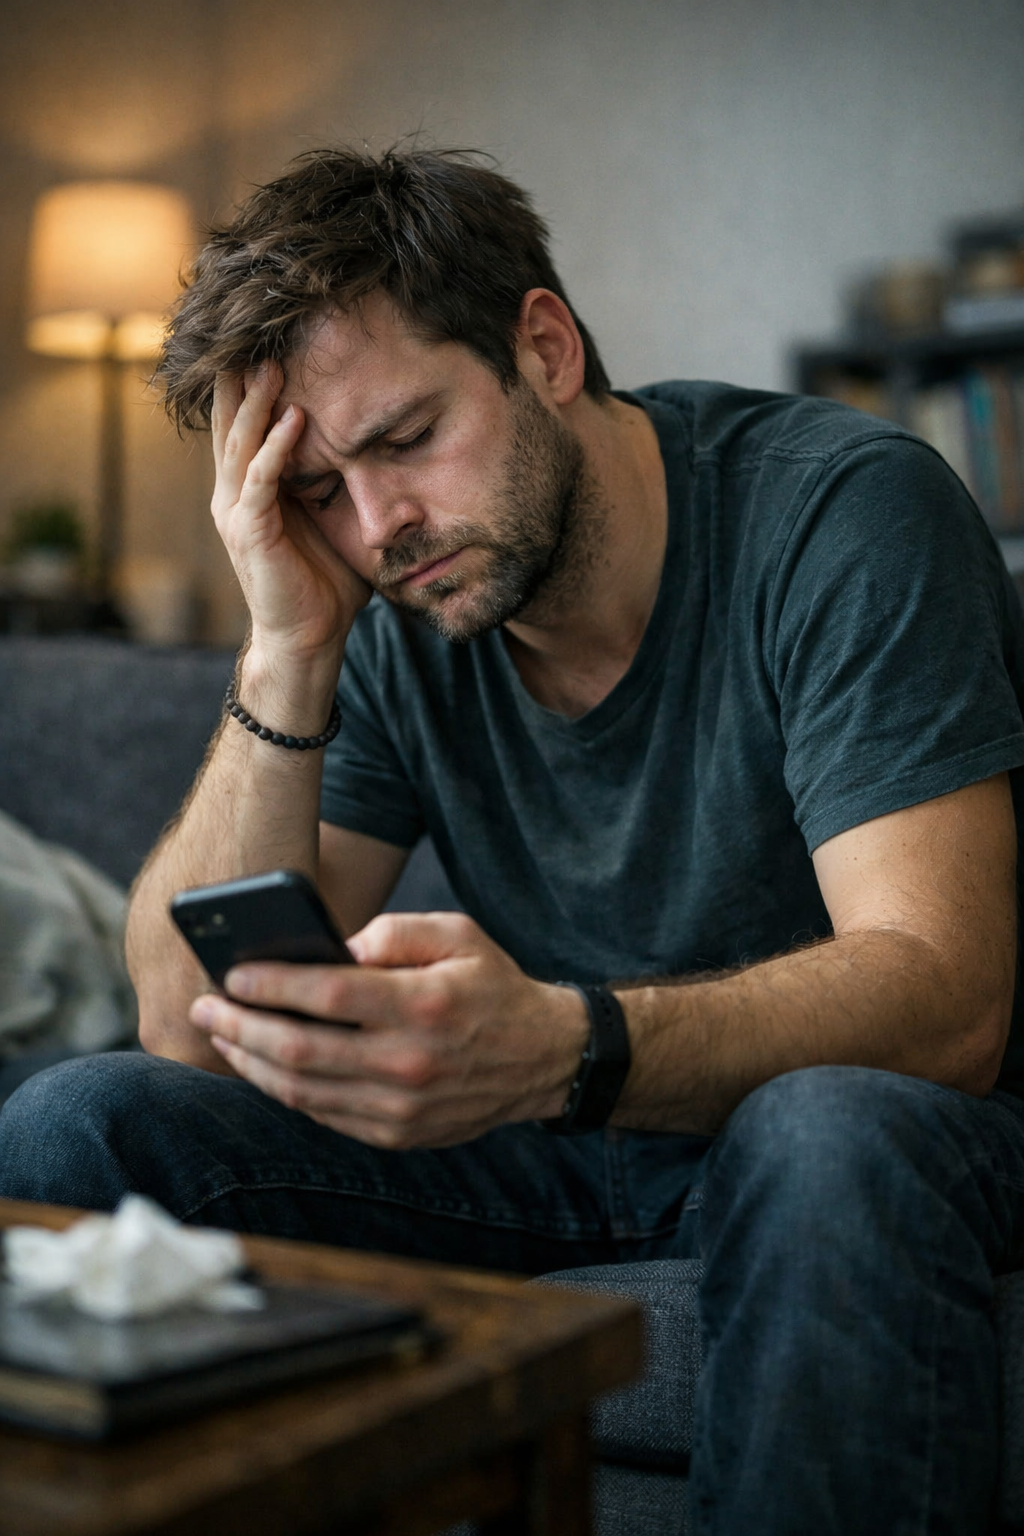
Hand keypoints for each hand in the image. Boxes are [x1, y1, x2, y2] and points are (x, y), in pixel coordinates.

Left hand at [188, 913, 588, 1147]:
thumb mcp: (459, 934)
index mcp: (422, 1006)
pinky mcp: (396, 1134)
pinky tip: (262, 1064)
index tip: (233, 972)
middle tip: (205, 1005)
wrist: (543, 1059)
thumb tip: (335, 949)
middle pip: (298, 1049)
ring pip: (301, 1090)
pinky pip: (323, 1114)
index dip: (271, 984)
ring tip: (222, 1034)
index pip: (326, 995)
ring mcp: (400, 1108)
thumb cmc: (492, 986)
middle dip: (239, 1026)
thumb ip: (396, 933)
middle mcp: (408, 1063)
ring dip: (250, 1063)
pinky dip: (284, 1090)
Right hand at [211, 362, 370, 666]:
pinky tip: (293, 420)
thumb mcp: (334, 521)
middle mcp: (233, 493)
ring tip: (273, 364)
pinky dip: (275, 448)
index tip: (272, 341)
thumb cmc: (325, 584)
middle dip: (245, 378)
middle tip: (259, 333)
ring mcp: (237, 511)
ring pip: (241, 443)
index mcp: (250, 488)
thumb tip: (383, 449)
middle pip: (232, 421)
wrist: (309, 639)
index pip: (246, 424)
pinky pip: (259, 480)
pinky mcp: (249, 531)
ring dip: (258, 402)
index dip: (253, 384)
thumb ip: (342, 485)